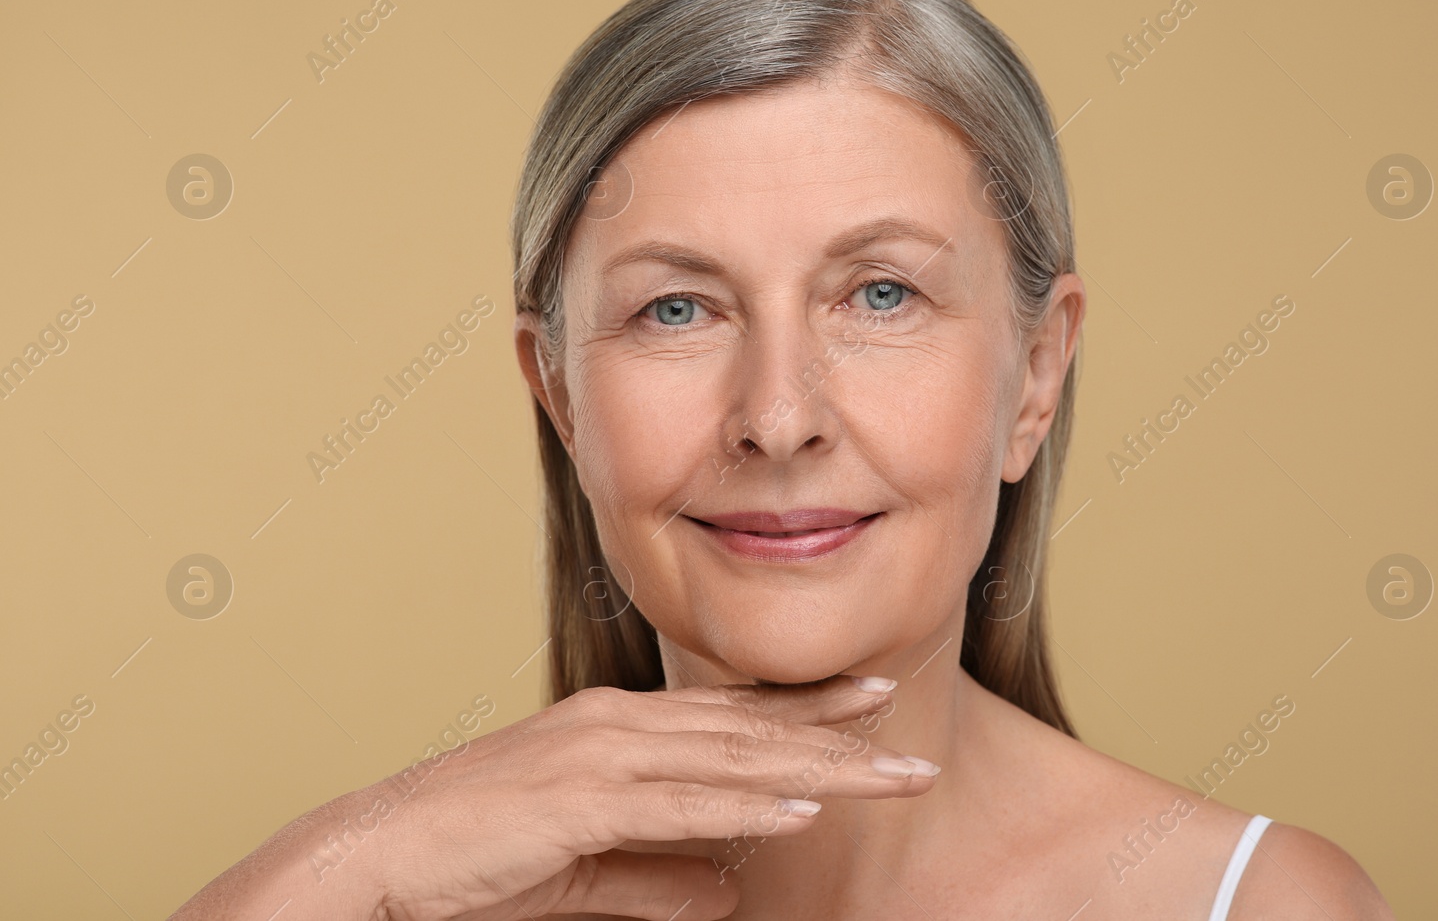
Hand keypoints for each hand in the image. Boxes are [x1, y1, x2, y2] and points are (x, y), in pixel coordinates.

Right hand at [367, 674, 933, 919]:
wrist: (378, 856)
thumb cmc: (474, 857)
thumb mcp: (585, 869)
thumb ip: (657, 876)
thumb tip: (730, 888)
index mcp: (617, 729)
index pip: (731, 718)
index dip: (806, 711)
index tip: (871, 702)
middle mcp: (617, 725)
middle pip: (748, 730)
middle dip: (835, 733)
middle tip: (907, 730)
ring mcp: (598, 755)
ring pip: (731, 761)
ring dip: (817, 768)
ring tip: (888, 773)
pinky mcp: (577, 800)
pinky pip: (675, 806)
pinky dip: (742, 808)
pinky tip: (797, 813)